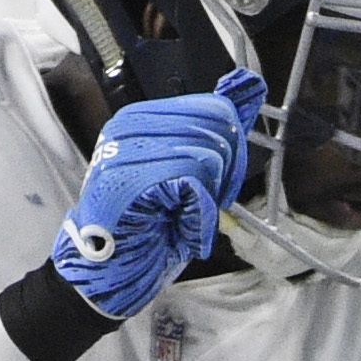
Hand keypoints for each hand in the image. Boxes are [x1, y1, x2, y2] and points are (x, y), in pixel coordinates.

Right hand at [55, 70, 264, 320]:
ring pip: (207, 155)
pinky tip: (180, 228)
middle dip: (224, 175)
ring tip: (184, 218)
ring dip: (209, 199)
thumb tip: (250, 85)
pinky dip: (199, 215)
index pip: (212, 109)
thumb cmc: (149, 229)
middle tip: (200, 206)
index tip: (217, 186)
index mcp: (142, 119)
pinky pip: (194, 181)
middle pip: (215, 129)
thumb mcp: (191, 175)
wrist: (110, 274)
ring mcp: (127, 149)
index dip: (230, 152)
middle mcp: (131, 125)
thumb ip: (217, 132)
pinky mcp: (130, 177)